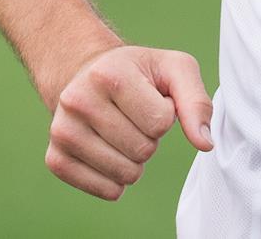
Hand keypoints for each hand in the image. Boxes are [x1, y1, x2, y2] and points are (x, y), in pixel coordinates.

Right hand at [44, 45, 213, 200]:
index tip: (152, 98)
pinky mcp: (55, 158)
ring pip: (125, 174)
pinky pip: (105, 191)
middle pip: (143, 149)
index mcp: (108, 73)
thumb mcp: (175, 69)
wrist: (87, 74)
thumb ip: (196, 102)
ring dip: (135, 160)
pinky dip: (118, 180)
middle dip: (150, 138)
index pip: (160, 122)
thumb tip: (204, 143)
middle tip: (135, 117)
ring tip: (123, 132)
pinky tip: (111, 153)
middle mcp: (77, 100)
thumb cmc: (139, 73)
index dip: (166, 115)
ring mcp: (62, 131)